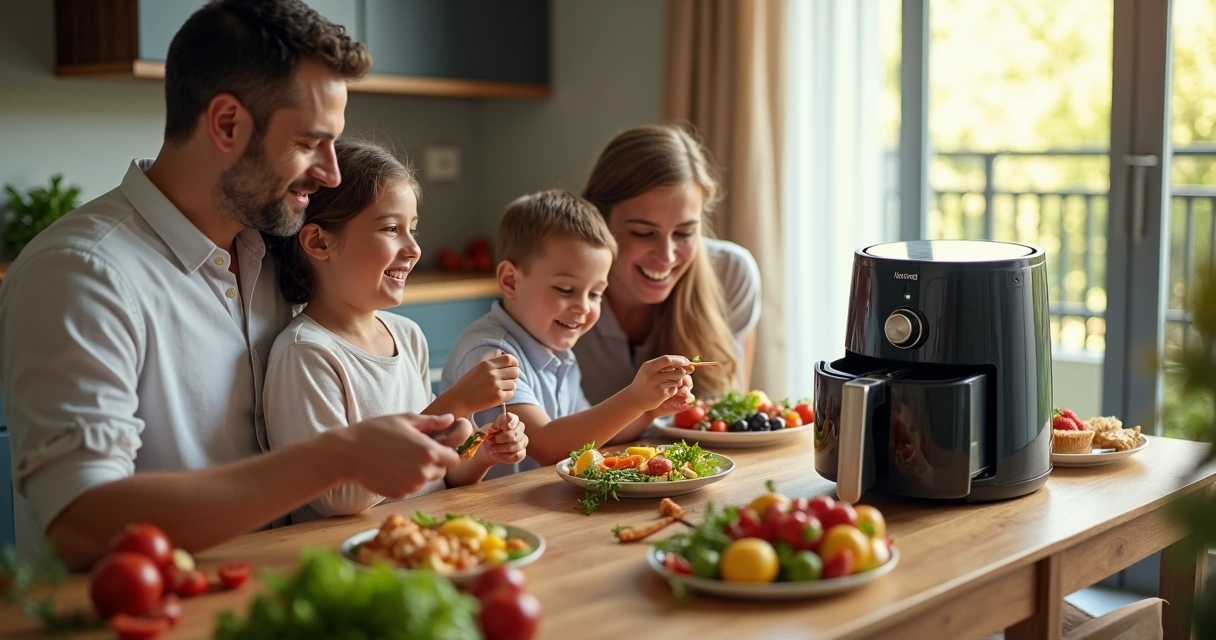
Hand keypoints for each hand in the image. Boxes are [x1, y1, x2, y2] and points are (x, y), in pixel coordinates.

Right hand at [338, 413, 462, 498]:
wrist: (348, 453)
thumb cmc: (375, 431)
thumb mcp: (404, 419)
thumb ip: (431, 422)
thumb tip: (450, 419)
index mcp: (428, 451)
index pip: (454, 459)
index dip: (447, 453)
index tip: (436, 447)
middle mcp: (423, 471)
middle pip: (442, 471)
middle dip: (434, 463)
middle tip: (415, 453)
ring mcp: (412, 485)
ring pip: (427, 481)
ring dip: (421, 473)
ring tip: (401, 459)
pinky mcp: (400, 494)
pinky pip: (412, 489)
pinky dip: (407, 481)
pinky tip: (392, 470)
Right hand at [446, 351, 519, 413]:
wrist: (458, 400)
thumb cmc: (468, 384)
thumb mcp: (478, 368)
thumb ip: (493, 364)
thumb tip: (511, 363)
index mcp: (487, 364)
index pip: (509, 359)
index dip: (515, 363)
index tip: (514, 367)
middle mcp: (492, 374)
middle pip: (515, 371)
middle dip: (514, 375)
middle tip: (508, 379)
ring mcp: (496, 386)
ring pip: (514, 384)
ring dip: (510, 386)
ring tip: (501, 388)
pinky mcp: (498, 397)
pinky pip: (511, 394)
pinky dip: (507, 395)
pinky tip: (499, 395)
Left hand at [477, 411, 527, 465]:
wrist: (488, 448)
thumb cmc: (490, 435)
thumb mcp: (488, 428)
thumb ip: (495, 425)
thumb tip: (498, 424)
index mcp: (512, 420)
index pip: (515, 419)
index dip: (512, 422)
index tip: (506, 426)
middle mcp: (520, 430)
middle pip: (515, 435)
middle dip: (501, 439)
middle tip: (492, 440)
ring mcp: (523, 442)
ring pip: (516, 446)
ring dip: (501, 448)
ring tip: (492, 448)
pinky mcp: (522, 454)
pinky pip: (516, 456)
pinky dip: (504, 457)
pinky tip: (496, 455)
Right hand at [626, 355, 692, 411]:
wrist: (634, 398)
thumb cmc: (645, 380)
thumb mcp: (650, 369)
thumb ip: (665, 364)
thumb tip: (689, 364)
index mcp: (649, 366)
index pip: (668, 360)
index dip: (680, 360)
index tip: (687, 361)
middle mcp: (652, 376)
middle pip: (678, 371)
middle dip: (683, 371)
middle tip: (681, 372)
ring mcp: (657, 386)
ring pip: (678, 381)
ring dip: (677, 380)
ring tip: (668, 381)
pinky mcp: (662, 395)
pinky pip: (675, 389)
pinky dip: (673, 389)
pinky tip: (664, 390)